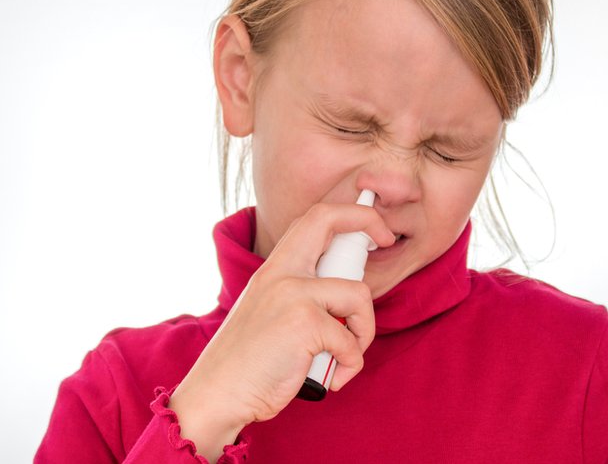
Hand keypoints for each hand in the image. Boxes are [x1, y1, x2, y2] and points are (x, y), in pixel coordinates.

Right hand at [168, 202, 394, 459]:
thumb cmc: (250, 362)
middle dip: (370, 221)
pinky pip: (351, 342)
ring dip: (364, 331)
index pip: (313, 218)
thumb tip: (347, 292)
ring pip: (359, 295)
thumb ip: (300, 294)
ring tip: (345, 355)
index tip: (375, 229)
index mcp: (274, 269)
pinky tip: (332, 378)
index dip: (350, 214)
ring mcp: (292, 294)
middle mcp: (281, 273)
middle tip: (388, 240)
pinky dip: (350, 365)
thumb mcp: (271, 311)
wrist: (219, 394)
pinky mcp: (304, 324)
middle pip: (328, 219)